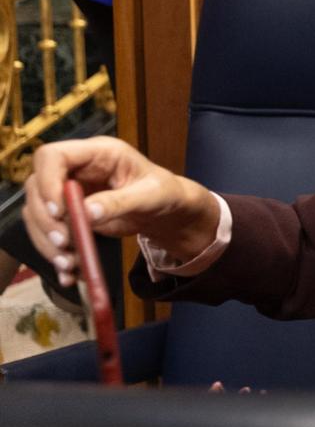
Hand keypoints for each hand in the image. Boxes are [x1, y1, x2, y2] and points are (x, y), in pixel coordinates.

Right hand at [22, 137, 219, 287]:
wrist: (165, 211)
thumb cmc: (163, 192)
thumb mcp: (150, 195)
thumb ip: (120, 202)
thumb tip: (87, 212)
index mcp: (97, 153)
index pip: (52, 156)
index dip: (47, 181)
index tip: (59, 211)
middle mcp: (76, 169)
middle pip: (36, 188)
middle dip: (46, 219)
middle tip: (64, 244)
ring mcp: (68, 192)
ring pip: (36, 214)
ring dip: (47, 241)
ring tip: (70, 264)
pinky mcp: (67, 215)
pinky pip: (48, 233)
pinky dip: (55, 254)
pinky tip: (68, 273)